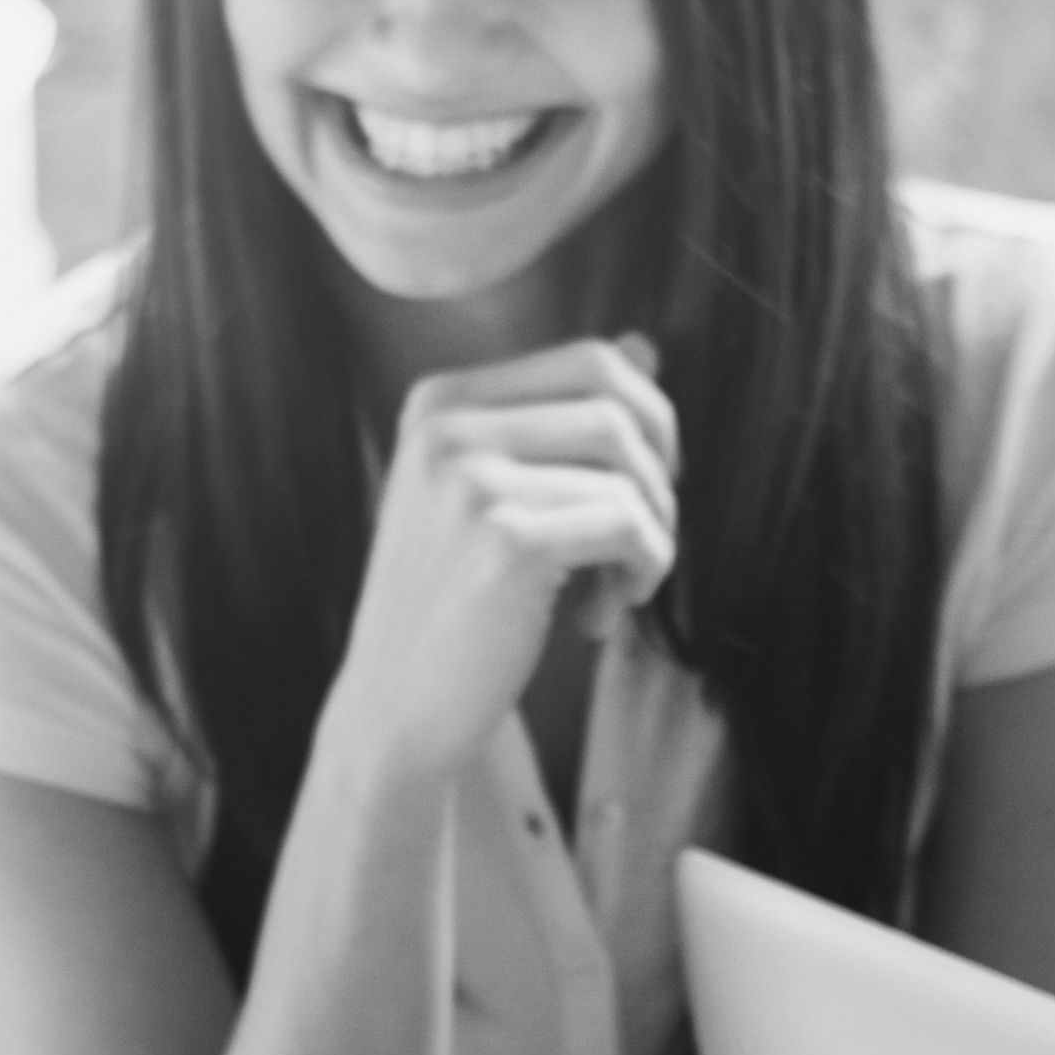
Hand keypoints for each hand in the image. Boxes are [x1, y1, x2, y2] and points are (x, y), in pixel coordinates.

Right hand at [320, 342, 679, 785]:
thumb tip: (647, 344)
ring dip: (650, 539)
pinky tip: (596, 620)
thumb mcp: (490, 495)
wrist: (393, 709)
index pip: (594, 360)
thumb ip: (559, 421)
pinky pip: (630, 528)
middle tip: (643, 543)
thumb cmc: (452, 606)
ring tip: (611, 594)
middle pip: (620, 407)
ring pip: (630, 474)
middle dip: (660, 477)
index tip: (642, 488)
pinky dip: (641, 573)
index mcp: (440, 401)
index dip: (649, 419)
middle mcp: (448, 426)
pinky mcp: (506, 541)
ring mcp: (471, 479)